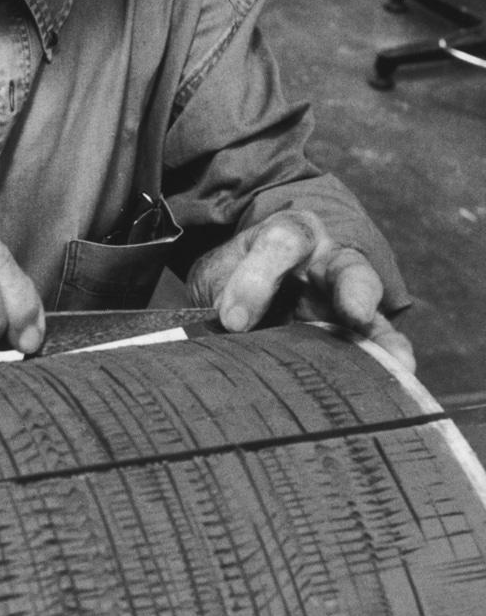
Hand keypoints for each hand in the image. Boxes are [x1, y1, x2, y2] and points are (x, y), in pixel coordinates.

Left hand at [187, 210, 414, 370]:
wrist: (238, 297)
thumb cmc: (231, 279)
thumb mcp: (217, 275)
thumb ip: (226, 292)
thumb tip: (235, 325)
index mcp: (290, 236)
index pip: (283, 243)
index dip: (257, 281)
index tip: (231, 321)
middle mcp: (327, 264)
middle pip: (348, 270)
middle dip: (355, 289)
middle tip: (356, 312)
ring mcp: (347, 302)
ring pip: (375, 321)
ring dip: (381, 338)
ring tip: (397, 361)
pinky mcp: (356, 336)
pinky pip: (378, 346)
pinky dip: (389, 363)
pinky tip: (399, 379)